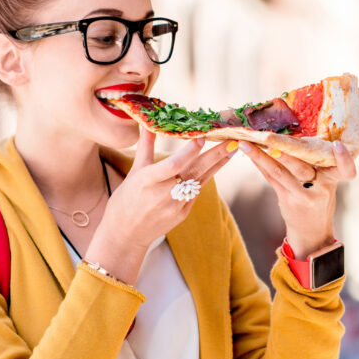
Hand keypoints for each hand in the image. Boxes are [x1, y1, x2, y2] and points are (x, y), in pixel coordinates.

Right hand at [87, 129, 236, 275]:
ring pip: (201, 181)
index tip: (202, 139)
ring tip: (232, 149)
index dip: (188, 153)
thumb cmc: (126, 199)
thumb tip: (149, 124)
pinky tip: (216, 164)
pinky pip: (196, 192)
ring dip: (217, 164)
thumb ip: (145, 147)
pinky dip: (205, 177)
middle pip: (194, 171)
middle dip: (215, 155)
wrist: (126, 233)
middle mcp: (163, 194)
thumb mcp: (134, 172)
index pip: (172, 165)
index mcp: (148, 180)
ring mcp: (176, 206)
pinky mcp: (183, 213)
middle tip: (232, 141)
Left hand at [238, 140, 356, 258]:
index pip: (344, 170)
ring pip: (279, 172)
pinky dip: (260, 164)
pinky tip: (249, 153)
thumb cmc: (320, 201)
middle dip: (283, 151)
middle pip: (300, 167)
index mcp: (333, 181)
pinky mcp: (286, 199)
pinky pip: (271, 178)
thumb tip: (297, 137)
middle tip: (267, 137)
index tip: (338, 145)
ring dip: (260, 156)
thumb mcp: (328, 184)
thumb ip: (319, 164)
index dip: (343, 158)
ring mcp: (301, 196)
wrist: (313, 233)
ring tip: (245, 144)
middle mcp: (319, 189)